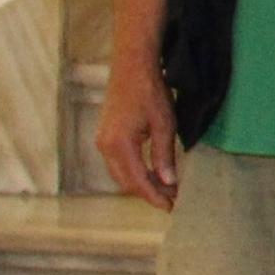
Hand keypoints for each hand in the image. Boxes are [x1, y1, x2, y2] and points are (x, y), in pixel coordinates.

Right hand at [96, 65, 182, 209]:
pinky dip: (134, 171)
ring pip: (120, 173)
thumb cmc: (151, 92)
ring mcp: (102, 141)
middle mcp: (105, 146)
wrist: (131, 66)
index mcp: (119, 145)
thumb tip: (169, 182)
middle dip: (148, 192)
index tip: (171, 207)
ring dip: (141, 183)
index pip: (138, 181)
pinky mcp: (105, 135)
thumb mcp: (164, 125)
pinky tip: (151, 171)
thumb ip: (164, 155)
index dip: (155, 196)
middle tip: (172, 199)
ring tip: (165, 188)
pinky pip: (118, 162)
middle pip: (126, 182)